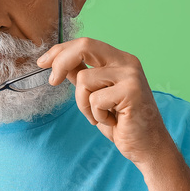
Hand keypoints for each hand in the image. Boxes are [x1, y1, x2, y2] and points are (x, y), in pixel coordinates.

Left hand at [37, 37, 173, 167]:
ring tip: (99, 116)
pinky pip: (95, 100)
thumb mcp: (97, 96)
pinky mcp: (131, 92)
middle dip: (61, 62)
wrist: (147, 145)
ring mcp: (130, 76)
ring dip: (83, 104)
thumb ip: (82, 77)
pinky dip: (97, 115)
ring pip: (84, 80)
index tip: (42, 62)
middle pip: (85, 47)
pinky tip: (112, 121)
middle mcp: (127, 62)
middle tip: (52, 81)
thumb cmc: (122, 123)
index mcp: (119, 60)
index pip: (85, 44)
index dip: (60, 51)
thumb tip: (59, 63)